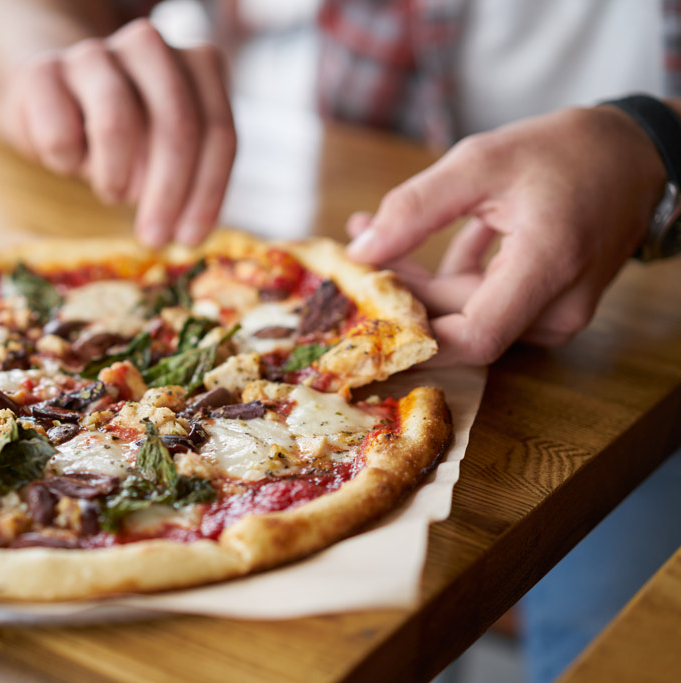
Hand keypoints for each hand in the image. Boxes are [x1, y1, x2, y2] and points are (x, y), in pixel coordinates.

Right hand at [0, 19, 236, 247]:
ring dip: (116, 177)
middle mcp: (150, 45)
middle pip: (177, 125)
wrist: (50, 100)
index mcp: (197, 63)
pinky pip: (61, 134)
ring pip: (117, 123)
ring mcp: (95, 52)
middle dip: (168, 193)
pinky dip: (67, 163)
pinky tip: (70, 159)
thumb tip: (189, 235)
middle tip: (154, 238)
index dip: (207, 192)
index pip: (217, 131)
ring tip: (113, 192)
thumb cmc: (123, 136)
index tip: (190, 239)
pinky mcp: (42, 71)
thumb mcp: (167, 153)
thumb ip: (189, 178)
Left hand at [345, 105, 665, 365]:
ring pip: (467, 313)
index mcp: (549, 266)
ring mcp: (557, 315)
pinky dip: (451, 276)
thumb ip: (416, 208)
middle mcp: (559, 307)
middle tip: (357, 245)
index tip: (365, 309)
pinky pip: (486, 305)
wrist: (634, 156)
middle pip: (459, 322)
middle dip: (402, 289)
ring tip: (375, 231)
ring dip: (419, 280)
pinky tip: (421, 237)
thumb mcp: (481, 161)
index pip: (474, 338)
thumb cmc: (563, 151)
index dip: (415, 336)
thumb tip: (360, 253)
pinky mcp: (548, 311)